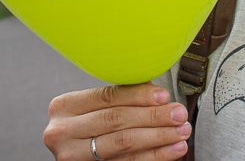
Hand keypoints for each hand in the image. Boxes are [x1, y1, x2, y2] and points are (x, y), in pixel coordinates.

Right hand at [44, 82, 190, 159]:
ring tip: (182, 132)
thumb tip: (157, 90)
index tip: (165, 96)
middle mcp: (62, 132)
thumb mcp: (95, 108)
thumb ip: (121, 96)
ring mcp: (72, 156)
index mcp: (65, 106)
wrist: (77, 154)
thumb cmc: (91, 125)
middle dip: (153, 116)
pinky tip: (173, 150)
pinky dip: (155, 156)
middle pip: (116, 120)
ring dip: (159, 137)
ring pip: (123, 143)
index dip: (138, 95)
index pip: (107, 96)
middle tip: (180, 114)